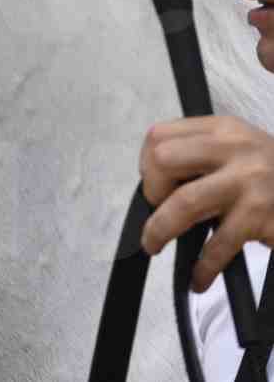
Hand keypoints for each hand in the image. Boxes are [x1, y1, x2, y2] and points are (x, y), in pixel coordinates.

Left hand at [139, 115, 273, 291]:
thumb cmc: (269, 174)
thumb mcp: (236, 149)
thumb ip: (199, 155)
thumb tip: (154, 189)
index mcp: (221, 129)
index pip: (159, 135)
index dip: (146, 164)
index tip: (154, 186)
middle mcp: (234, 148)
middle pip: (164, 159)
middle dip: (152, 190)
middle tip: (159, 210)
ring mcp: (249, 182)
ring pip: (185, 202)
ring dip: (160, 229)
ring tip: (153, 246)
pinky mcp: (262, 215)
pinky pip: (219, 244)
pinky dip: (204, 266)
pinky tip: (198, 279)